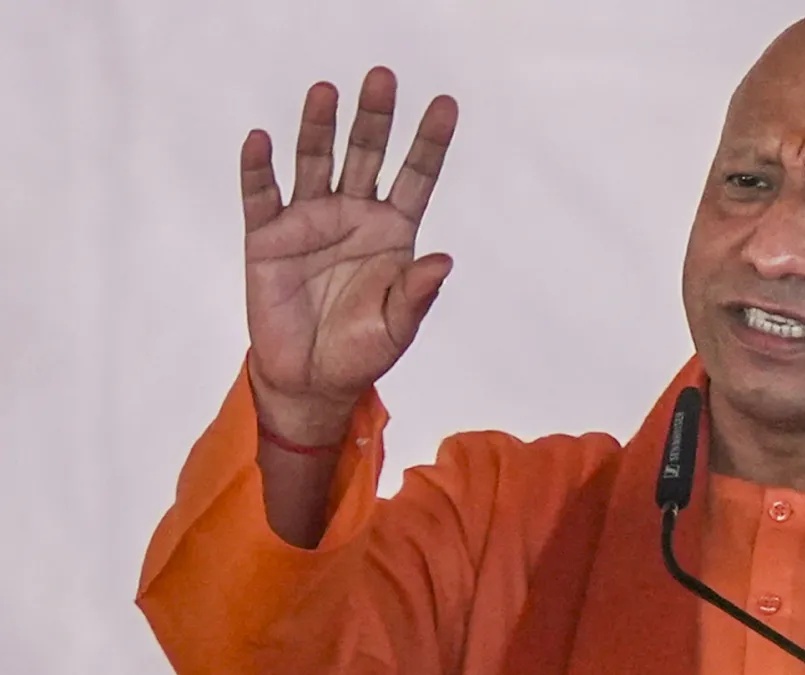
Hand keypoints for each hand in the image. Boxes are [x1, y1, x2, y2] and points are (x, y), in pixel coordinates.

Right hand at [238, 67, 456, 441]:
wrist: (311, 380)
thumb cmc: (362, 350)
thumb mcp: (398, 327)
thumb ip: (418, 294)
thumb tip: (444, 261)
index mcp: (393, 231)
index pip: (416, 176)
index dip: (430, 141)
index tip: (445, 104)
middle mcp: (353, 215)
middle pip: (366, 154)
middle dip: (374, 118)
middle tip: (382, 77)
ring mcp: (309, 221)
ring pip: (315, 162)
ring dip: (319, 128)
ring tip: (325, 91)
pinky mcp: (267, 238)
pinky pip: (261, 196)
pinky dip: (258, 169)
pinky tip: (260, 139)